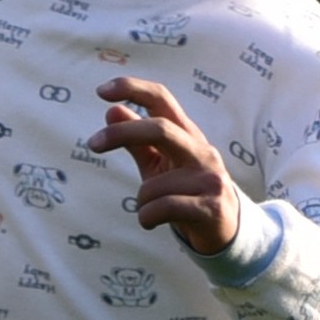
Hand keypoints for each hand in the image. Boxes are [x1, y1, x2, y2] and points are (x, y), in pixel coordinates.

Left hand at [89, 75, 242, 258]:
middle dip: (122, 134)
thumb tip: (112, 111)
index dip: (133, 89)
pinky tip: (150, 222)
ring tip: (150, 211)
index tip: (101, 92)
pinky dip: (147, 217)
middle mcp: (202, 152)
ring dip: (141, 201)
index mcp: (187, 135)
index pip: (162, 100)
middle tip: (93, 144)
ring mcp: (210, 179)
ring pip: (153, 185)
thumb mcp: (160, 166)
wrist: (226, 231)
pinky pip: (162, 208)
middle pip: (160, 129)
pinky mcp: (211, 208)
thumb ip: (138, 141)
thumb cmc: (186, 194)